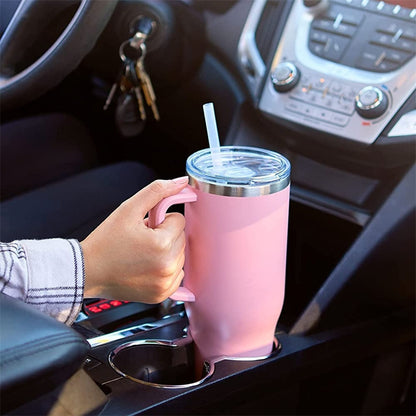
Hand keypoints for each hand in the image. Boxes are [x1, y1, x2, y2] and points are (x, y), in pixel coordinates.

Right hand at [81, 177, 187, 302]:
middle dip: (165, 235)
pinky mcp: (162, 294)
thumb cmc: (105, 241)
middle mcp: (167, 266)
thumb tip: (182, 182)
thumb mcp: (128, 208)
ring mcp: (165, 283)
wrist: (88, 271)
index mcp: (161, 244)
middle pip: (181, 238)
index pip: (179, 220)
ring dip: (166, 252)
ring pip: (180, 256)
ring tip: (142, 253)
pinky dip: (166, 269)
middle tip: (142, 240)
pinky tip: (147, 267)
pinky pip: (177, 275)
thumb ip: (157, 191)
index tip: (146, 227)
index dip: (161, 220)